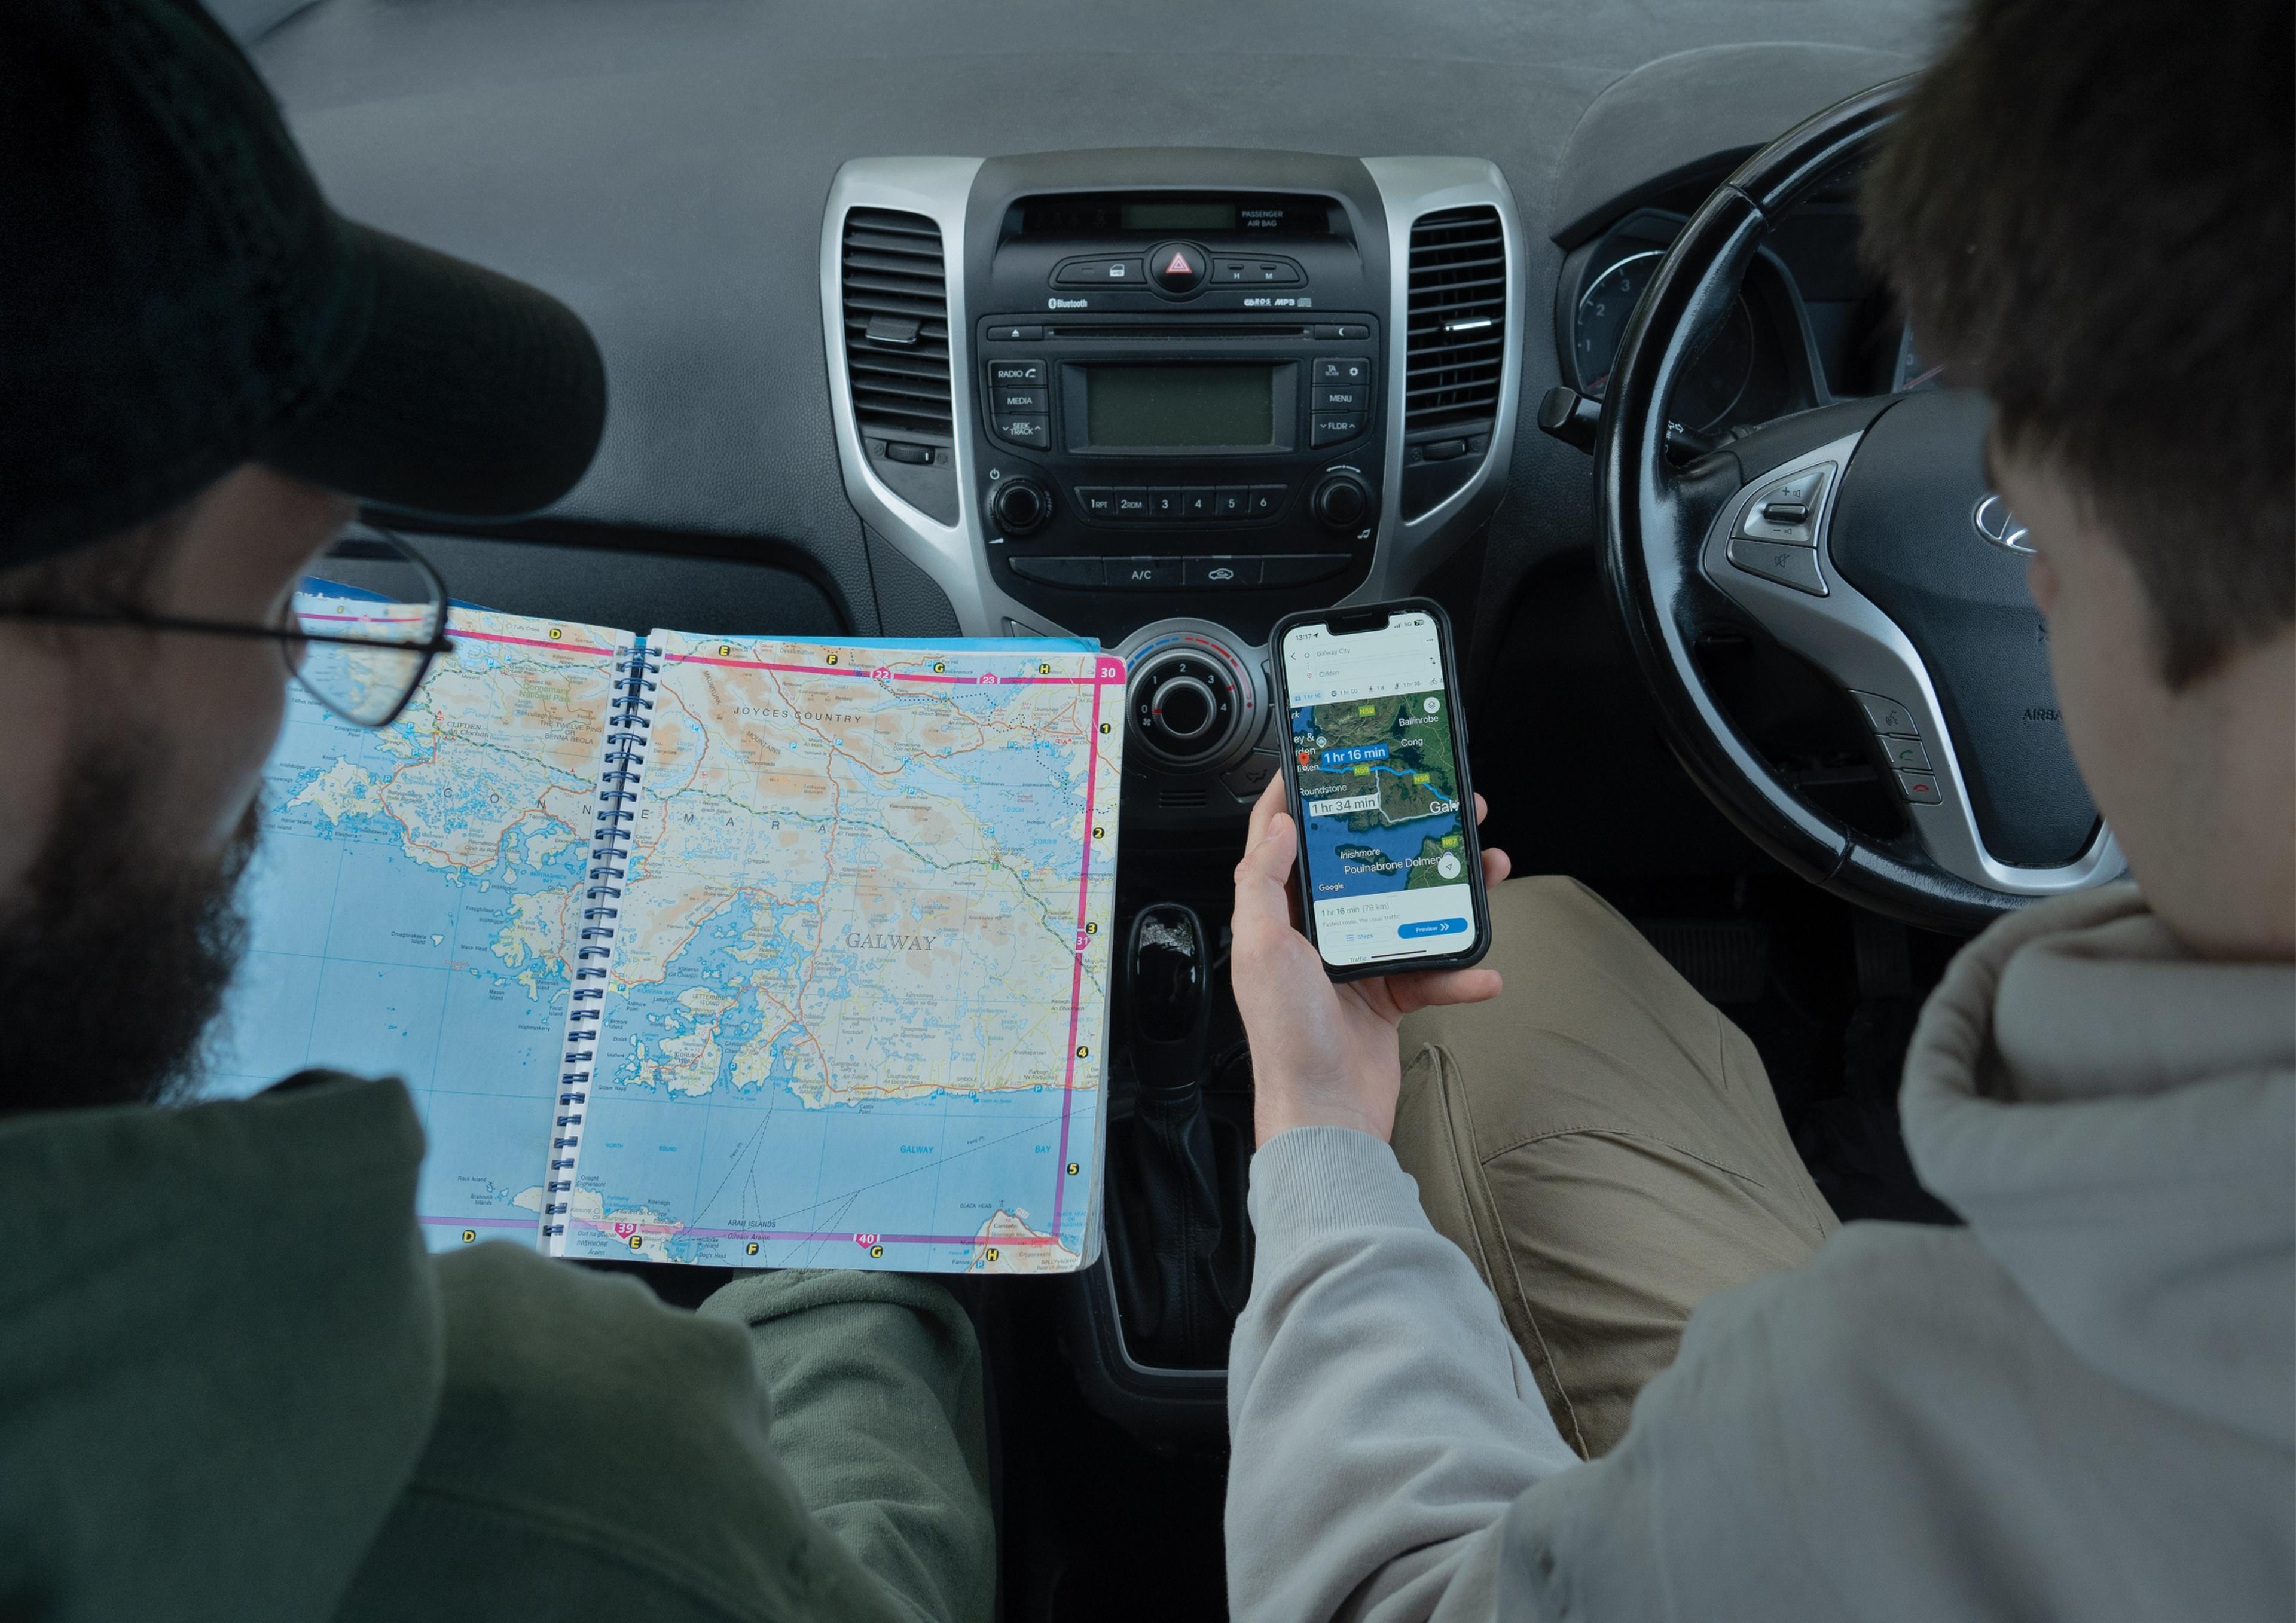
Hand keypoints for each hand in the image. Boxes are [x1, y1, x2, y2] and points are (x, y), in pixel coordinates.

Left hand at [1230, 775, 1509, 1146]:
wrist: (1326, 1114)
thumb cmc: (1287, 1040)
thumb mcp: (1261, 949)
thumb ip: (1263, 883)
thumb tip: (1277, 825)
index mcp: (1277, 917)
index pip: (1279, 841)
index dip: (1299, 798)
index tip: (1326, 761)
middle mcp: (1313, 934)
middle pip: (1362, 867)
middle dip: (1404, 835)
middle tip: (1444, 809)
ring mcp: (1354, 962)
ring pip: (1408, 910)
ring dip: (1450, 892)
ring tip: (1485, 869)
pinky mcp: (1387, 994)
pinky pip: (1432, 971)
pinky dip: (1461, 972)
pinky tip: (1482, 971)